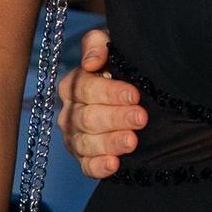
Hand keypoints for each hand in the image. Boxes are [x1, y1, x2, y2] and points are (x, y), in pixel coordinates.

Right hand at [57, 23, 144, 177]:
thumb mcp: (115, 45)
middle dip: (116, 118)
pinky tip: (114, 165)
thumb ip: (98, 43)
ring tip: (132, 142)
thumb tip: (91, 62)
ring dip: (110, 143)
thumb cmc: (124, 64)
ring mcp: (75, 137)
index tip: (135, 95)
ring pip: (86, 143)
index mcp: (74, 84)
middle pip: (88, 117)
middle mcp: (71, 112)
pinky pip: (87, 166)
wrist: (141, 91)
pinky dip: (98, 167)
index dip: (110, 92)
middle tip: (141, 118)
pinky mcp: (85, 158)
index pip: (86, 89)